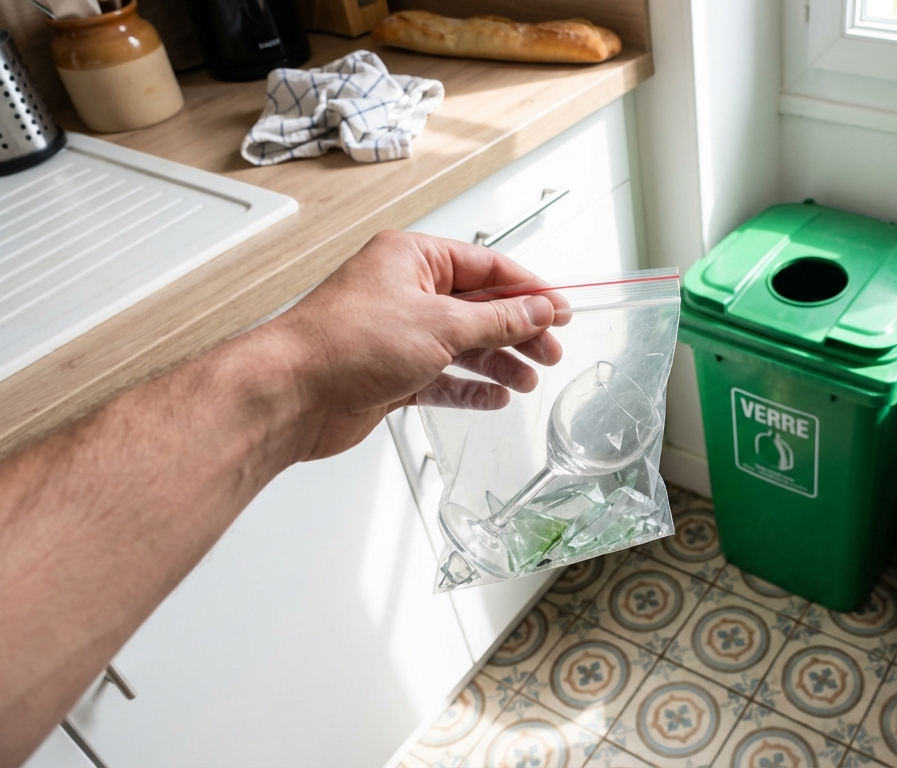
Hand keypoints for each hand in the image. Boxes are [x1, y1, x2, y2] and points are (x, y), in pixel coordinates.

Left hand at [264, 230, 567, 460]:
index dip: (529, 290)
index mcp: (413, 259)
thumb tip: (536, 311)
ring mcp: (398, 334)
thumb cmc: (347, 343)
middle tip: (550, 352)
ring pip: (463, 345)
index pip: (487, 266)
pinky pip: (442, 378)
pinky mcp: (390, 373)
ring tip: (528, 380)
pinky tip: (494, 397)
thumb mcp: (441, 324)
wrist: (292, 393)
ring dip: (498, 363)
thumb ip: (497, 319)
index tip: (560, 311)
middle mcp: (405, 292)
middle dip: (518, 331)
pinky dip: (469, 388)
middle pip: (479, 307)